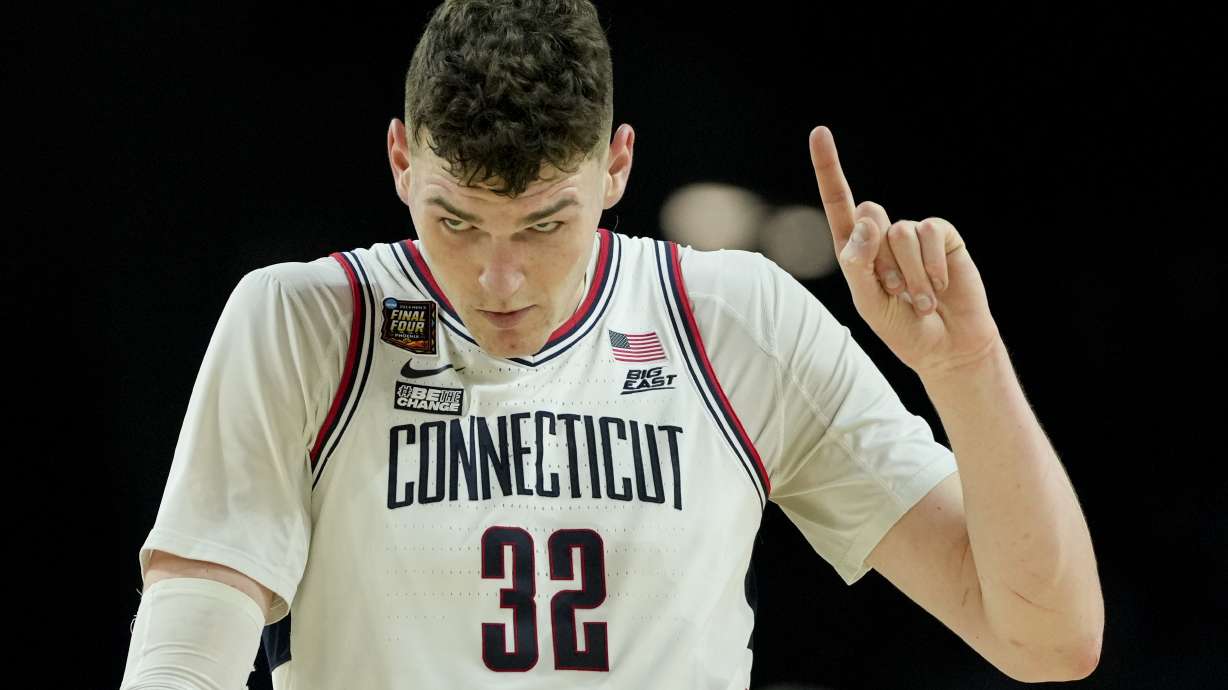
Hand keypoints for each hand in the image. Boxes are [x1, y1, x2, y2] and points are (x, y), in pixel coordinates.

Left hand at [808, 126, 1001, 377]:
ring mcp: (914, 234)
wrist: (947, 347)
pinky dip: (931, 265)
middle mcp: (883, 236)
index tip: (820, 132)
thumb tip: (868, 219)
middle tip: (896, 293)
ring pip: (899, 231)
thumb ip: (859, 263)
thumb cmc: (902, 328)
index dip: (829, 168)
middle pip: (870, 214)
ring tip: (919, 299)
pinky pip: (930, 232)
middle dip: (881, 260)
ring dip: (908, 274)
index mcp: (856, 250)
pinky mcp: (943, 236)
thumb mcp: (869, 302)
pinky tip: (938, 287)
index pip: (838, 203)